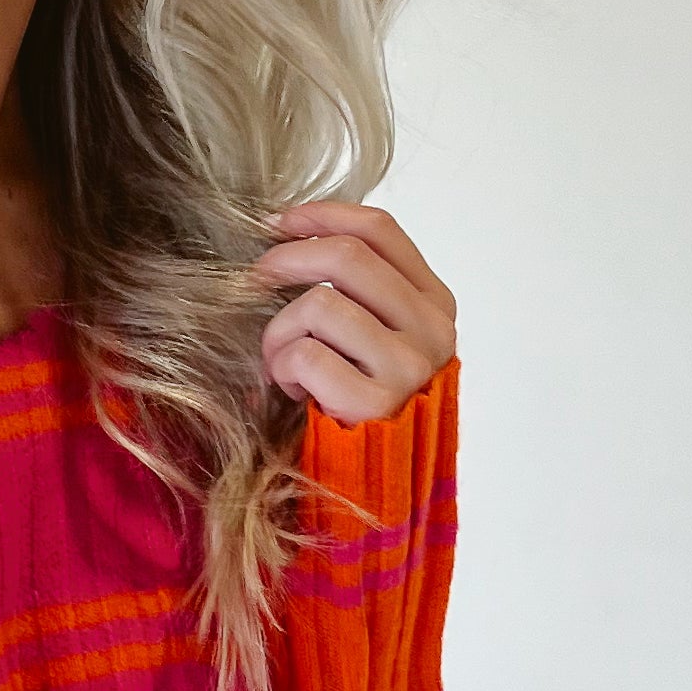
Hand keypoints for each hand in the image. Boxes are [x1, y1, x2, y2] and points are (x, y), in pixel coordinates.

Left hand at [251, 201, 456, 423]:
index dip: (322, 216)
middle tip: (256, 279)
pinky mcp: (374, 403)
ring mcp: (407, 367)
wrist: (368, 474)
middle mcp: (431, 330)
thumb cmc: (356, 393)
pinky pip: (304, 354)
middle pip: (347, 257)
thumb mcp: (374, 331)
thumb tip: (288, 229)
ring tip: (281, 359)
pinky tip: (291, 390)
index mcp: (434, 302)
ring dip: (279, 330)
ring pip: (319, 304)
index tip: (278, 223)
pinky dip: (281, 368)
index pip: (379, 231)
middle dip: (287, 259)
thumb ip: (357, 286)